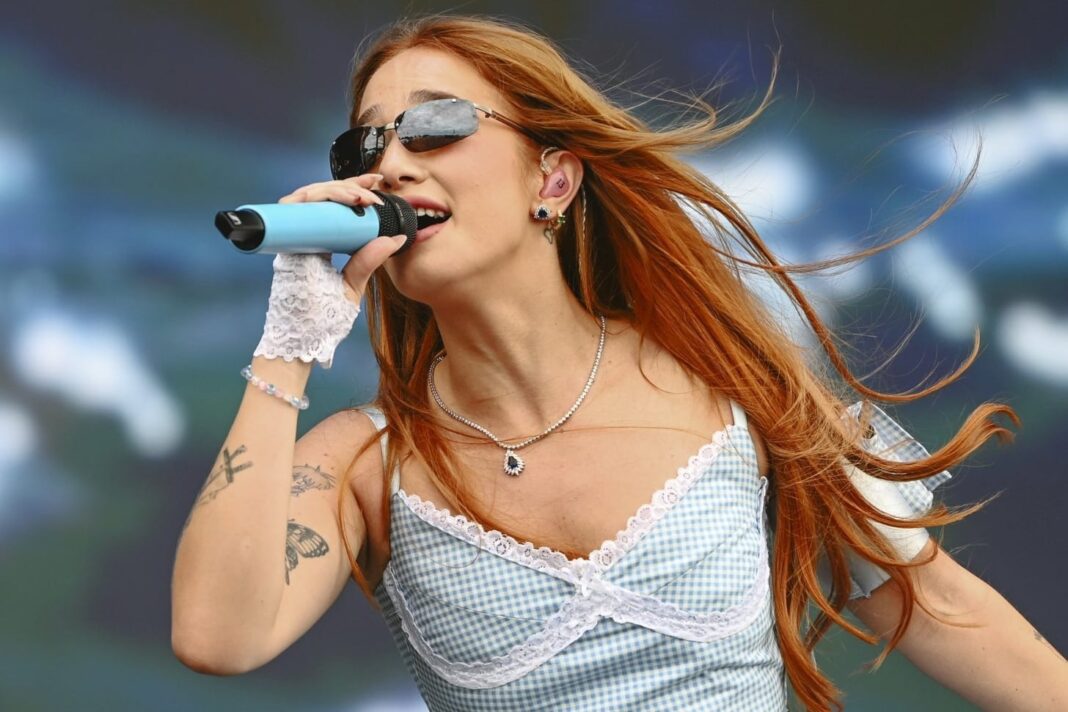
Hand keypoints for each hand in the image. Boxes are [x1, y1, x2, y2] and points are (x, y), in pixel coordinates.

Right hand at [277, 173, 407, 306]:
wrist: (303, 337)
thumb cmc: (324, 317)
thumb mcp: (354, 283)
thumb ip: (370, 261)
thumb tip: (397, 239)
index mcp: (320, 241)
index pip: (334, 205)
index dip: (352, 188)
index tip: (375, 183)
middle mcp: (304, 234)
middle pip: (322, 195)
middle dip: (349, 184)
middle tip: (373, 187)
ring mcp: (292, 236)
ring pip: (309, 196)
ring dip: (337, 190)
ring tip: (361, 197)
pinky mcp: (283, 241)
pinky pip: (293, 208)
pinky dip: (313, 197)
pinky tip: (335, 198)